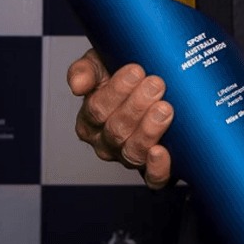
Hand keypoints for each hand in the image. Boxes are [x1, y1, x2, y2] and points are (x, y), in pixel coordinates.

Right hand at [67, 48, 174, 188]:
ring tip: (165, 108)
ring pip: (133, 152)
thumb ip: (85, 70)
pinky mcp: (153, 170)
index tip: (136, 70)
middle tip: (157, 84)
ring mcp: (129, 158)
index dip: (116, 91)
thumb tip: (78, 85)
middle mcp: (106, 143)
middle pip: (116, 131)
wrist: (157, 85)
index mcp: (89, 121)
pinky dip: (156, 168)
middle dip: (137, 106)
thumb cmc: (123, 74)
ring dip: (149, 130)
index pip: (96, 110)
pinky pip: (152, 179)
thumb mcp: (101, 64)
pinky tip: (162, 152)